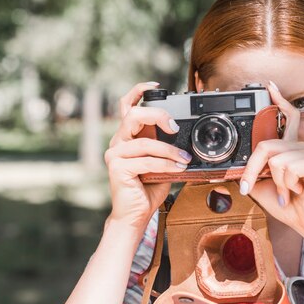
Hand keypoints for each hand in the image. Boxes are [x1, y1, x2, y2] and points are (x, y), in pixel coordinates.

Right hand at [104, 82, 190, 232]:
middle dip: (157, 116)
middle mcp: (118, 142)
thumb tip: (188, 138)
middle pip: (133, 115)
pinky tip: (178, 168)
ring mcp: (115, 154)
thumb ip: (168, 147)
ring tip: (184, 159)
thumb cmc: (148, 189)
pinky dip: (166, 165)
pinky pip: (146, 161)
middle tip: (174, 127)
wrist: (135, 215)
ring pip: (144, 142)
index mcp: (128, 136)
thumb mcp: (162, 163)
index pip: (127, 105)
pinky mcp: (116, 168)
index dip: (139, 91)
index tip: (157, 87)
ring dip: (169, 151)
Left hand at [240, 81, 303, 240]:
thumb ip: (248, 173)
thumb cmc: (287, 204)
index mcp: (289, 149)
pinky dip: (287, 184)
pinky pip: (289, 167)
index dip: (278, 100)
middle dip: (253, 169)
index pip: (286, 118)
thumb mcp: (259, 186)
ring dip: (276, 182)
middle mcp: (301, 147)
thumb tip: (227, 169)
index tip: (269, 86)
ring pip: (276, 159)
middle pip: (266, 145)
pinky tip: (298, 190)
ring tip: (287, 191)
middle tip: (250, 187)